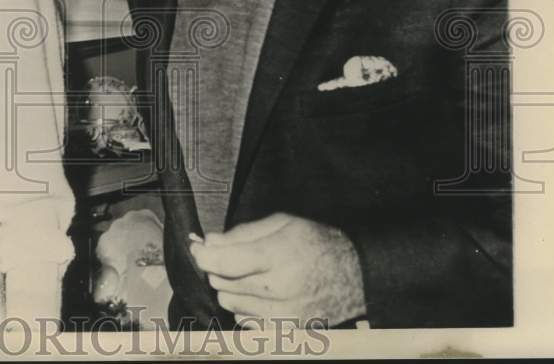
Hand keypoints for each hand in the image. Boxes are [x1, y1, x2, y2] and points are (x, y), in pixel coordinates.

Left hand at [190, 213, 365, 325]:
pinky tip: (260, 293)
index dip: (203, 255)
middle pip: (222, 283)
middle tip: (231, 256)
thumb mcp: (282, 223)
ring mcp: (283, 314)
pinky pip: (244, 320)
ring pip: (230, 302)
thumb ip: (242, 233)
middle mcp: (279, 289)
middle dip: (219, 268)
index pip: (224, 263)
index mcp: (278, 257)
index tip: (198, 249)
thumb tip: (210, 242)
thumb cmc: (318, 244)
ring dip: (231, 288)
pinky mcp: (286, 330)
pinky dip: (244, 306)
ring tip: (252, 274)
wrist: (355, 276)